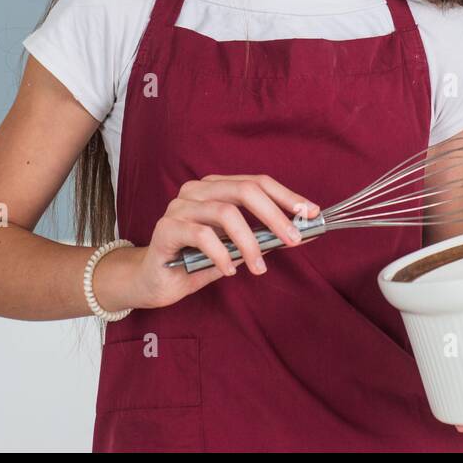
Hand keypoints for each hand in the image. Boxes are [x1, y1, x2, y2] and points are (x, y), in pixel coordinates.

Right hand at [121, 174, 320, 309]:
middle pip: (245, 190)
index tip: (310, 213)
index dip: (286, 196)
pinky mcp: (166, 228)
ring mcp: (180, 207)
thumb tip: (303, 232)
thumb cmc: (196, 261)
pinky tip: (229, 270)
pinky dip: (222, 254)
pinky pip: (201, 235)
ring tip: (259, 268)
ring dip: (249, 242)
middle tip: (294, 240)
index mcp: (216, 188)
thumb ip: (263, 238)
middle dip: (275, 215)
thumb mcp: (236, 249)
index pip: (257, 182)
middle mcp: (197, 190)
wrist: (152, 280)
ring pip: (225, 212)